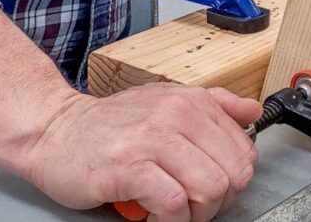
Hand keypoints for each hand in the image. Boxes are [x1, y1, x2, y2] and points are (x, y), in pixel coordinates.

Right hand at [20, 83, 261, 221]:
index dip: (233, 180)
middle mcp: (178, 114)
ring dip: (195, 214)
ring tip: (174, 212)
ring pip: (210, 189)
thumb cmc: (114, 123)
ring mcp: (154, 139)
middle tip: (194, 207)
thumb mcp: (169, 100)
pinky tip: (153, 215)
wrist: (56, 130)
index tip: (212, 189)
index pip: (244, 151)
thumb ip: (216, 105)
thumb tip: (254, 112)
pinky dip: (169, 221)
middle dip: (217, 202)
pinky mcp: (129, 166)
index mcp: (194, 101)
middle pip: (232, 174)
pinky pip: (173, 204)